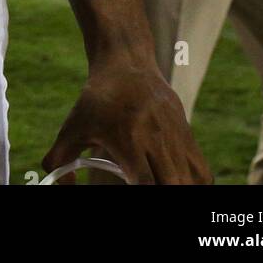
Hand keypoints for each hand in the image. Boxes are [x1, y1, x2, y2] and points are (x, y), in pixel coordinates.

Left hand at [43, 57, 211, 183]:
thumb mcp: (73, 126)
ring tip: (164, 191)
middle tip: (148, 193)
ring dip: (180, 191)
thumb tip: (60, 183)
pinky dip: (195, 186)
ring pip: (193, 181)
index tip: (134, 196)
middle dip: (165, 197)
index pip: (146, 182)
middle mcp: (157, 140)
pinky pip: (203, 173)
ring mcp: (176, 139)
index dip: (145, 197)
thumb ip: (60, 156)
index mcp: (128, 140)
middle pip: (174, 185)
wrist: (127, 64)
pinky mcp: (188, 136)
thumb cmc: (97, 99)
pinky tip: (178, 186)